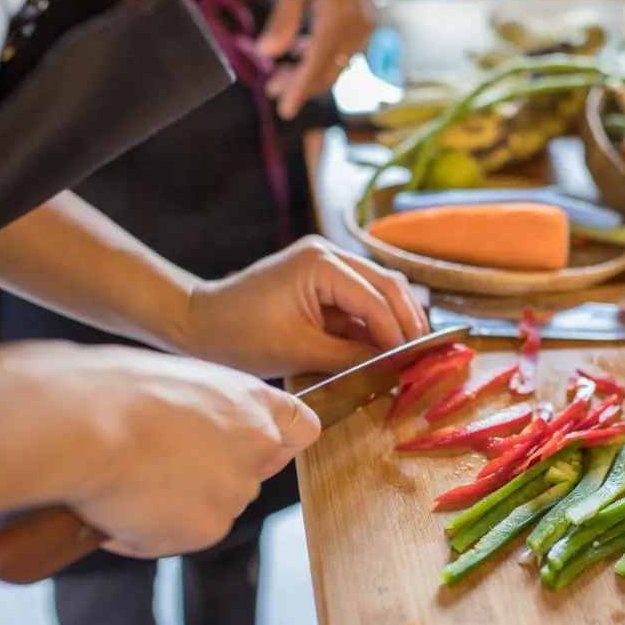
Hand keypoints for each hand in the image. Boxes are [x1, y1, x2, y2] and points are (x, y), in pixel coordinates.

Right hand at [34, 344, 321, 557]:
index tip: (249, 449)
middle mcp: (256, 445)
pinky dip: (140, 533)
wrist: (79, 422)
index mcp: (251, 400)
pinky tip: (112, 506)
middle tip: (154, 466)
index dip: (276, 443)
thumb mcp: (170, 381)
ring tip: (122, 480)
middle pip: (247, 476)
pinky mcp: (206, 528)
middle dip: (207, 479)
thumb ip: (199, 409)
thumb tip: (182, 431)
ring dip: (170, 507)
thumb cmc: (108, 388)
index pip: (300, 428)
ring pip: (208, 509)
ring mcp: (235, 490)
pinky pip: (171, 538)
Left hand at [182, 236, 427, 377]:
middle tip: (426, 356)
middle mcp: (328, 254)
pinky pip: (360, 298)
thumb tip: (390, 371)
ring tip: (411, 353)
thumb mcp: (298, 350)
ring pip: (379, 289)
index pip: (375, 299)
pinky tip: (386, 346)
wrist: (198, 322)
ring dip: (396, 320)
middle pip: (388, 285)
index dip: (398, 334)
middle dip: (408, 322)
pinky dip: (375, 321)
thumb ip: (350, 356)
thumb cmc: (239, 334)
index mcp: (321, 264)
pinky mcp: (321, 278)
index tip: (414, 364)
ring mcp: (325, 263)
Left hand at [258, 0, 376, 118]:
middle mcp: (356, 32)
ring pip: (335, 67)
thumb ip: (281, 21)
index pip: (315, 67)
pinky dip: (321, 59)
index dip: (298, 91)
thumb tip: (266, 54)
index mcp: (337, 22)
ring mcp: (364, 33)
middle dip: (300, 86)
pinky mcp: (365, 30)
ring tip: (281, 73)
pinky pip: (343, 55)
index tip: (284, 111)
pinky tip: (300, 51)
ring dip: (309, 73)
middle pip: (326, 73)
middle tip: (272, 89)